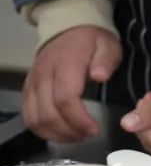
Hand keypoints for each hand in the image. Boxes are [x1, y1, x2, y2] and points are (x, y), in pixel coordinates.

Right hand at [22, 26, 121, 141]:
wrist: (67, 28)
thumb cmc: (91, 40)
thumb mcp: (107, 45)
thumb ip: (105, 60)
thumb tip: (100, 76)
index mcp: (64, 65)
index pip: (65, 99)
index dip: (78, 119)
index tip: (95, 129)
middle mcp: (43, 76)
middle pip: (48, 113)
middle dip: (69, 131)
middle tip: (88, 135)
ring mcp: (32, 83)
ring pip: (34, 119)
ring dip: (55, 134)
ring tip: (76, 136)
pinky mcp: (27, 89)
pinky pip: (27, 116)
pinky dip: (42, 129)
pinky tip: (60, 132)